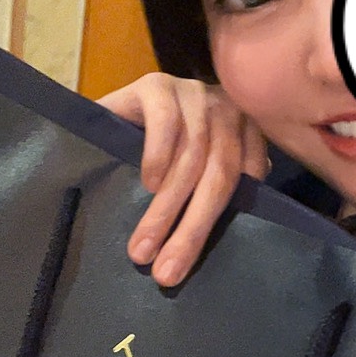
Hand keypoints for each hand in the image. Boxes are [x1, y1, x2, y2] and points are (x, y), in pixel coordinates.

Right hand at [97, 73, 268, 286]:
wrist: (110, 114)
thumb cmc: (153, 151)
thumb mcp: (193, 172)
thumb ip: (217, 189)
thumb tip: (239, 233)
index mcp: (244, 131)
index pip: (245, 180)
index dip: (219, 226)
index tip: (189, 266)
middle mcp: (225, 108)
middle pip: (219, 175)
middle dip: (190, 229)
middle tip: (166, 272)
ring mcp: (193, 93)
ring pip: (191, 157)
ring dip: (166, 208)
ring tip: (144, 246)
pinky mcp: (157, 84)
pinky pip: (166, 123)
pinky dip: (158, 157)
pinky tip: (147, 184)